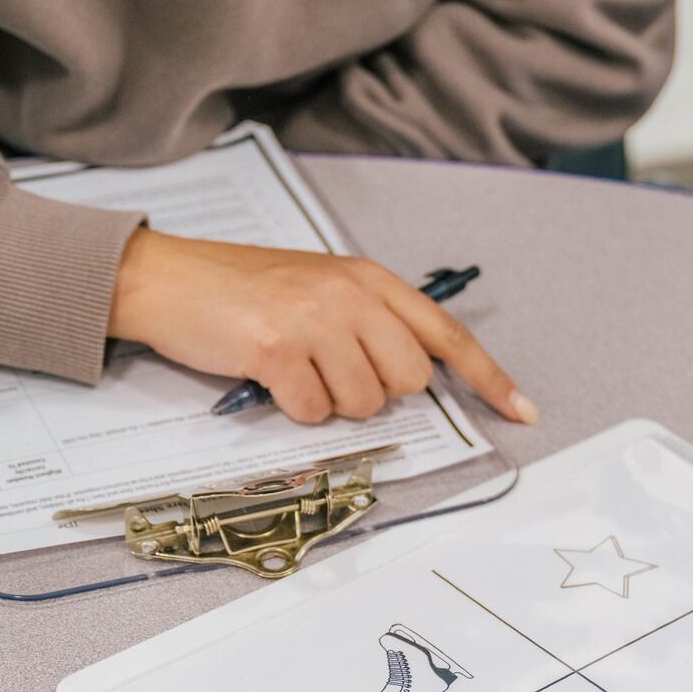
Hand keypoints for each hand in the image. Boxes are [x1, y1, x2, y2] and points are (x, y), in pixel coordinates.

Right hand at [107, 229, 536, 424]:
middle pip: (408, 380)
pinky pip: (312, 411)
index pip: (447, 334)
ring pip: (362, 403)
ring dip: (328, 402)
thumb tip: (409, 380)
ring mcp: (315, 320)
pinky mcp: (277, 349)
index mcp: (369, 279)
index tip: (524, 412)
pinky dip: (291, 409)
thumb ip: (369, 323)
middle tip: (329, 371)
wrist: (168, 280)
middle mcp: (351, 295)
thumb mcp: (320, 289)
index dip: (489, 378)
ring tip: (293, 369)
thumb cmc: (244, 291)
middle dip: (375, 392)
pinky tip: (268, 379)